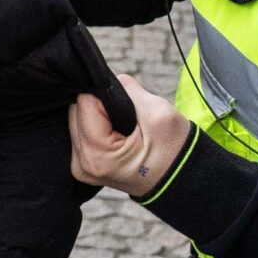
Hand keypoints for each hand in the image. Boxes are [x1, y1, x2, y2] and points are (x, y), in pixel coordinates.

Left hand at [69, 73, 192, 196]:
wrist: (181, 178)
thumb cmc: (173, 149)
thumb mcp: (157, 111)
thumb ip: (127, 90)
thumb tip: (106, 79)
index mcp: (98, 154)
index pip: (84, 103)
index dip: (104, 94)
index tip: (125, 103)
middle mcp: (83, 164)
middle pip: (76, 113)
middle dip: (98, 106)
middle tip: (127, 115)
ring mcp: (81, 168)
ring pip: (77, 122)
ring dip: (97, 117)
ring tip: (124, 126)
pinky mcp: (84, 166)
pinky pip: (81, 134)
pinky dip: (96, 128)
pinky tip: (116, 133)